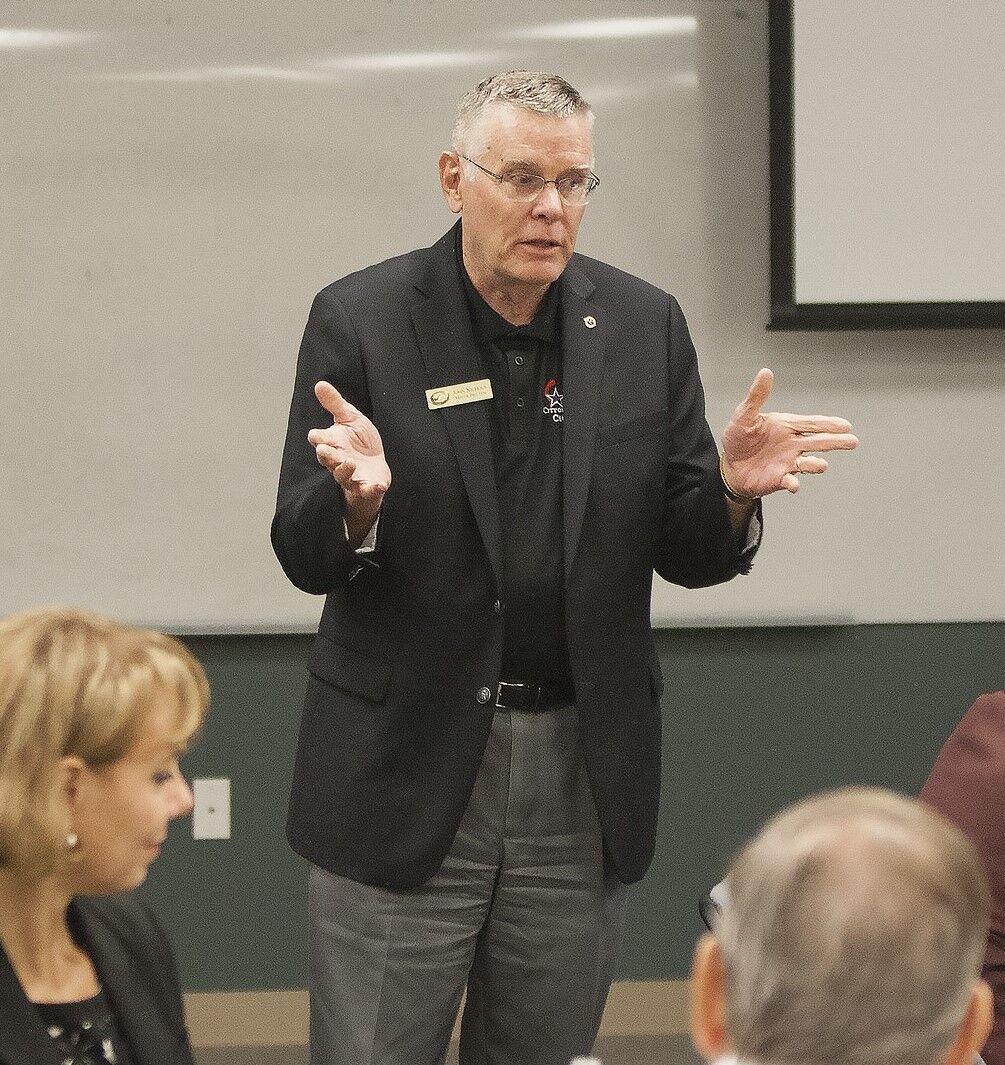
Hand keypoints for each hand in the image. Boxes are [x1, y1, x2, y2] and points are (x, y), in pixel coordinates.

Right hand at [308, 382, 390, 527]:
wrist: (375, 466)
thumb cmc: (359, 441)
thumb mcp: (350, 418)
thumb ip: (335, 403)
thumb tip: (319, 384)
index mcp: (333, 442)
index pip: (320, 440)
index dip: (318, 438)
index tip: (317, 435)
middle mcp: (338, 460)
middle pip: (328, 459)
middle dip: (327, 455)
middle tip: (325, 450)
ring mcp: (351, 475)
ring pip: (343, 475)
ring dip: (345, 470)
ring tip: (350, 462)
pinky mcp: (366, 487)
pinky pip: (366, 491)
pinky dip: (371, 489)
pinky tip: (377, 486)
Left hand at [721, 369, 857, 496]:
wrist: (730, 466)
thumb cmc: (739, 438)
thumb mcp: (744, 416)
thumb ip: (756, 396)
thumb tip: (765, 372)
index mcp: (787, 426)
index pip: (811, 423)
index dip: (828, 424)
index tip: (845, 425)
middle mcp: (793, 444)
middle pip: (818, 442)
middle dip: (835, 442)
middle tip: (852, 441)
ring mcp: (788, 462)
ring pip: (809, 463)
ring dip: (816, 464)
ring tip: (821, 465)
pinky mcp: (780, 478)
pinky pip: (791, 481)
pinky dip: (794, 483)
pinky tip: (794, 483)